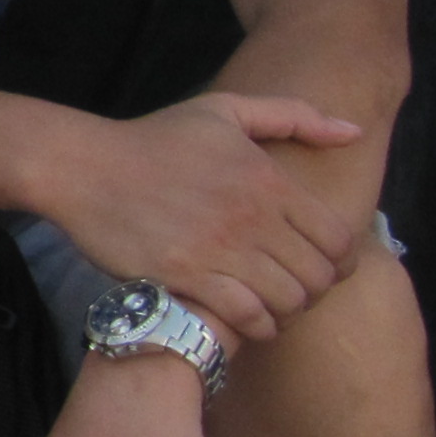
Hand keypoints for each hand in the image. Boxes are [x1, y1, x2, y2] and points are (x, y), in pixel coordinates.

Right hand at [40, 93, 368, 339]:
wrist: (82, 166)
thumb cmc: (153, 139)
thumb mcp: (223, 110)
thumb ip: (293, 116)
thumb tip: (353, 132)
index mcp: (268, 178)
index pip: (339, 239)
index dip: (342, 263)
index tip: (324, 268)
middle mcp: (253, 215)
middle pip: (318, 276)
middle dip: (315, 290)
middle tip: (293, 290)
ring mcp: (220, 248)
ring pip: (288, 300)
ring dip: (287, 311)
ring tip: (271, 307)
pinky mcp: (187, 275)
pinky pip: (247, 316)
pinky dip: (257, 326)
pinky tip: (247, 319)